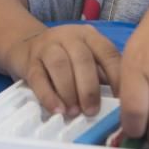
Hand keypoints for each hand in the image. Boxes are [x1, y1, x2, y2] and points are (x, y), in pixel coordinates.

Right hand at [5, 25, 120, 116]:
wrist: (26, 44)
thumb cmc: (66, 57)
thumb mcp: (87, 58)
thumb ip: (101, 74)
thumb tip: (121, 102)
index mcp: (90, 36)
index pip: (107, 53)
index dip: (117, 78)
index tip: (121, 101)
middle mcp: (69, 36)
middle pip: (82, 59)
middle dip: (89, 88)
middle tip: (92, 111)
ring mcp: (47, 46)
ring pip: (60, 65)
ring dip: (69, 91)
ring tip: (74, 112)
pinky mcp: (30, 61)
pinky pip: (38, 78)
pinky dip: (48, 96)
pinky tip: (57, 110)